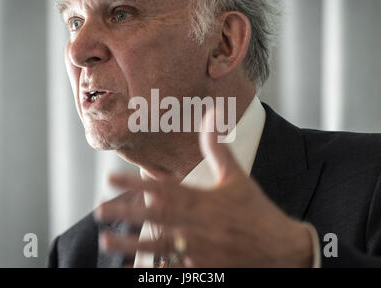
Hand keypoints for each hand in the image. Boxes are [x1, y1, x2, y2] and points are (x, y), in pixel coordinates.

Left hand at [95, 113, 312, 267]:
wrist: (281, 249)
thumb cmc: (256, 211)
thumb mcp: (237, 177)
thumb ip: (217, 148)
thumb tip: (212, 113)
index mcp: (204, 200)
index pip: (164, 188)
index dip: (136, 182)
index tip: (112, 177)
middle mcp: (198, 224)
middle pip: (155, 217)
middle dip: (125, 212)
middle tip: (99, 208)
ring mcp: (199, 249)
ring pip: (158, 246)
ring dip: (130, 242)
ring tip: (106, 238)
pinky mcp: (204, 268)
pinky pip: (173, 268)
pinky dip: (154, 268)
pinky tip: (133, 267)